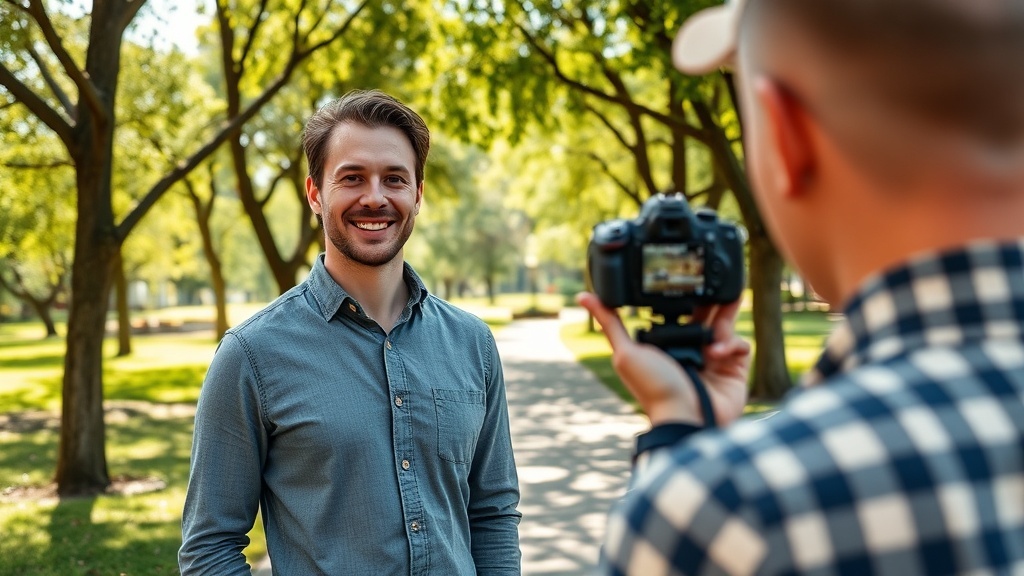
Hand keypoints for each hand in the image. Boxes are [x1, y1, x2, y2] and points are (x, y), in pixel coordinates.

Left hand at [576, 292, 750, 427]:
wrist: (685, 416)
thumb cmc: (653, 389)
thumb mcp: (625, 352)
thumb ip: (610, 323)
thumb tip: (584, 297)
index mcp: (667, 344)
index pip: (678, 313)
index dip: (684, 297)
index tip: (686, 277)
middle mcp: (691, 349)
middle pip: (705, 314)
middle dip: (710, 298)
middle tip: (713, 279)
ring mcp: (713, 359)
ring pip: (725, 323)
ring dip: (728, 309)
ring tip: (729, 295)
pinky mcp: (734, 368)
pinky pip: (739, 345)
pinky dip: (731, 343)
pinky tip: (716, 352)